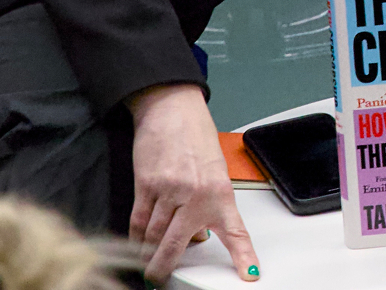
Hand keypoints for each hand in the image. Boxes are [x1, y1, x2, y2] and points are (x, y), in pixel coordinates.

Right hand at [126, 83, 258, 283]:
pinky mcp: (146, 186)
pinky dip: (136, 237)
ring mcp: (169, 191)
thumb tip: (199, 236)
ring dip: (148, 253)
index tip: (249, 276)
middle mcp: (196, 196)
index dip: (243, 257)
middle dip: (165, 268)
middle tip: (160, 279)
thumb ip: (210, 205)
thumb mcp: (215, 172)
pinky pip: (138, 222)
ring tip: (147, 261)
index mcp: (221, 193)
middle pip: (175, 246)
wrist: (173, 111)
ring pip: (153, 237)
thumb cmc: (196, 139)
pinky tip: (137, 244)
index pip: (236, 232)